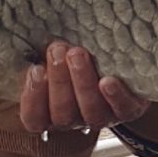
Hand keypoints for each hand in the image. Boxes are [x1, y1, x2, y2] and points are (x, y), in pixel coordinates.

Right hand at [19, 40, 149, 133]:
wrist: (120, 65)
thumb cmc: (78, 59)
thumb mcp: (57, 57)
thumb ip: (42, 55)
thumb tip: (28, 36)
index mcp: (51, 112)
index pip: (34, 118)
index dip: (33, 98)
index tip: (35, 69)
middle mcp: (75, 119)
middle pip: (62, 114)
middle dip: (59, 81)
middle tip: (58, 50)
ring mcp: (103, 117)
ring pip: (90, 112)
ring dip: (82, 82)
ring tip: (77, 54)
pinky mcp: (129, 111)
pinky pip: (123, 110)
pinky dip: (115, 96)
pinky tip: (108, 80)